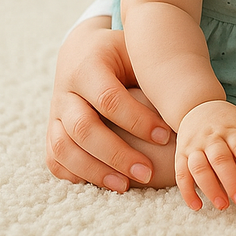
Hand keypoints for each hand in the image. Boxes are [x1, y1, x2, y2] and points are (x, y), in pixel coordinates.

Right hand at [46, 18, 170, 191]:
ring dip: (94, 171)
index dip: (137, 121)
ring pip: (63, 148)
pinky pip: (54, 158)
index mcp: (87, 67)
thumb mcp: (136, 52)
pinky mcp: (51, 131)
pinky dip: (74, 174)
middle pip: (83, 128)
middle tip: (147, 172)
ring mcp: (54, 113)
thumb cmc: (122, 54)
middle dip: (116, 154)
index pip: (109, 99)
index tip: (165, 137)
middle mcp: (65, 92)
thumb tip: (184, 106)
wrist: (82, 50)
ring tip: (126, 185)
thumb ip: (151, 74)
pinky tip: (102, 183)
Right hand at [174, 100, 235, 210]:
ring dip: (210, 188)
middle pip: (220, 160)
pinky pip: (181, 174)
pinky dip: (187, 192)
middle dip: (231, 181)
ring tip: (222, 205)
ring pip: (199, 168)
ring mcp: (194, 146)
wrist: (197, 107)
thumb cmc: (227, 123)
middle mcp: (212, 138)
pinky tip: (197, 205)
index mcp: (231, 131)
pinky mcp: (180, 155)